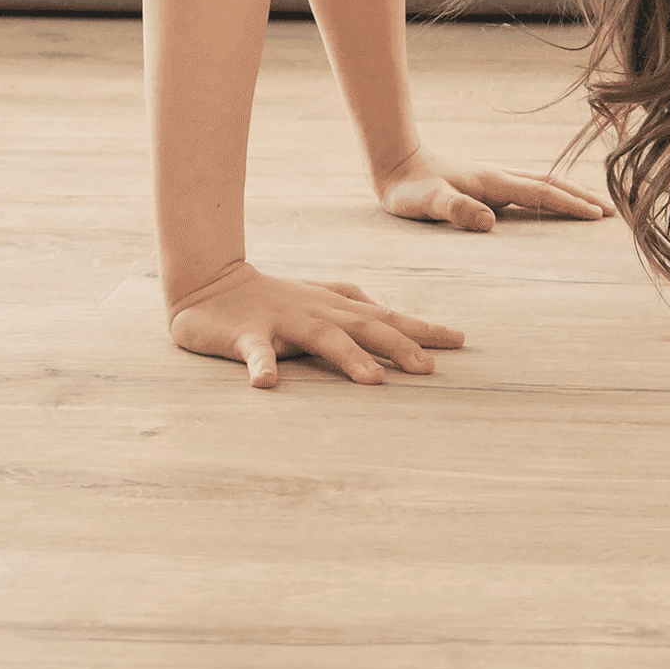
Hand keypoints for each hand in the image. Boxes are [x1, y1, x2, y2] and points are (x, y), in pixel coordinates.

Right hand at [166, 259, 465, 389]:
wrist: (208, 285)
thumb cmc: (268, 296)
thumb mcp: (315, 297)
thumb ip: (349, 300)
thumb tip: (383, 306)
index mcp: (334, 308)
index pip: (387, 317)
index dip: (423, 328)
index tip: (461, 340)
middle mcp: (316, 312)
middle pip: (365, 327)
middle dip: (399, 346)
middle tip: (430, 368)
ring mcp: (282, 322)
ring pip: (321, 338)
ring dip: (349, 359)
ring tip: (374, 381)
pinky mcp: (246, 335)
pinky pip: (254, 352)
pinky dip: (262, 366)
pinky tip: (268, 384)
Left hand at [376, 156, 612, 235]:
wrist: (397, 165)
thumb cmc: (410, 189)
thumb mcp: (427, 203)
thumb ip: (455, 210)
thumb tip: (490, 223)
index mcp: (492, 181)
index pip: (540, 192)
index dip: (570, 204)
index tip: (597, 215)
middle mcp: (500, 178)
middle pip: (552, 183)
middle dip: (583, 196)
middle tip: (613, 212)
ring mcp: (496, 181)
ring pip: (544, 184)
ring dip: (572, 194)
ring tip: (597, 208)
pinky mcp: (490, 188)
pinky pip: (531, 191)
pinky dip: (553, 196)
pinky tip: (557, 206)